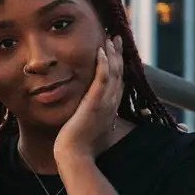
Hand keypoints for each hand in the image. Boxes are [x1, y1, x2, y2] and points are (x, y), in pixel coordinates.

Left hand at [53, 35, 124, 167]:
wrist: (75, 156)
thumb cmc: (82, 148)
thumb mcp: (91, 130)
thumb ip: (95, 121)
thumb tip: (93, 118)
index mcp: (110, 109)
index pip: (118, 82)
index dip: (118, 66)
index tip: (116, 53)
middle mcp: (111, 104)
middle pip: (119, 74)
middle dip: (118, 55)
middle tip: (117, 38)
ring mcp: (105, 103)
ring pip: (113, 73)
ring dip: (112, 54)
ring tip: (110, 38)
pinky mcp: (95, 103)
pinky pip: (102, 79)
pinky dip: (103, 64)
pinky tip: (101, 51)